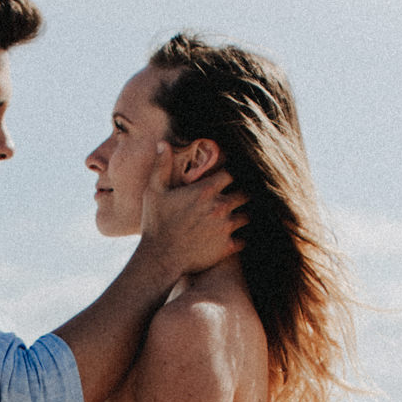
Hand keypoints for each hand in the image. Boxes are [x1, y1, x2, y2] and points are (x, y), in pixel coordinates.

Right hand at [140, 158, 242, 277]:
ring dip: (242, 215)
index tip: (229, 177)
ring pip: (247, 216)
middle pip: (245, 193)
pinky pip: (244, 240)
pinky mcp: (227, 247)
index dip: (232, 174)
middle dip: (242, 194)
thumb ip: (161, 166)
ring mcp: (225, 228)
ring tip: (238, 216)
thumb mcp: (154, 192)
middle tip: (237, 196)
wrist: (159, 258)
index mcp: (205, 190)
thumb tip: (163, 143)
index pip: (232, 173)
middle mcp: (220, 207)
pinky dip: (240, 238)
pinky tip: (235, 237)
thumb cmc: (155, 223)